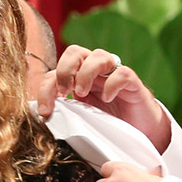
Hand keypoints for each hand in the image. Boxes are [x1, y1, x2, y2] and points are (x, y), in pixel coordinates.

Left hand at [36, 45, 170, 152]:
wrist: (138, 130)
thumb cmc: (107, 121)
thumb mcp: (80, 117)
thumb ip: (64, 111)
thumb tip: (43, 117)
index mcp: (77, 77)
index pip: (55, 72)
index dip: (46, 88)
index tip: (45, 111)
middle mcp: (94, 70)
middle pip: (74, 52)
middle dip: (64, 70)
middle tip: (65, 92)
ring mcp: (113, 73)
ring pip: (98, 55)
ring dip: (86, 73)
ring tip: (82, 94)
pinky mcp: (132, 82)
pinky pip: (122, 73)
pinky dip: (112, 83)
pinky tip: (108, 98)